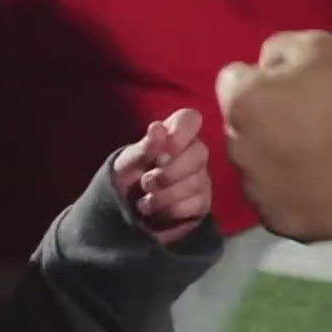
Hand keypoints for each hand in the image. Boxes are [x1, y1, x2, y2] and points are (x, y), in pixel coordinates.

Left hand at [111, 107, 210, 246]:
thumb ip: (144, 147)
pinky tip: (157, 212)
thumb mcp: (129, 162)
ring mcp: (201, 178)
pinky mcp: (202, 202)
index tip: (165, 148)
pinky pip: (194, 205)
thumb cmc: (130, 176)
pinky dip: (170, 211)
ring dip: (163, 196)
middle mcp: (193, 152)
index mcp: (174, 134)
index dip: (181, 132)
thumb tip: (157, 127)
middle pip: (200, 153)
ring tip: (144, 202)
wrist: (128, 211)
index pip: (190, 118)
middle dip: (168, 172)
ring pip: (194, 182)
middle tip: (145, 183)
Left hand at [216, 31, 331, 241]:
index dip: (260, 80)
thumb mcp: (317, 46)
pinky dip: (292, 194)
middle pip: (242, 128)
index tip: (290, 88)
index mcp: (241, 104)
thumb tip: (262, 66)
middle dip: (265, 122)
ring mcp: (255, 190)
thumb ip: (276, 50)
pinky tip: (320, 185)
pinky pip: (276, 202)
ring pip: (256, 168)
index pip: (231, 82)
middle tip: (307, 124)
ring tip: (317, 158)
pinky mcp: (277, 221)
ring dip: (275, 160)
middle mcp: (237, 149)